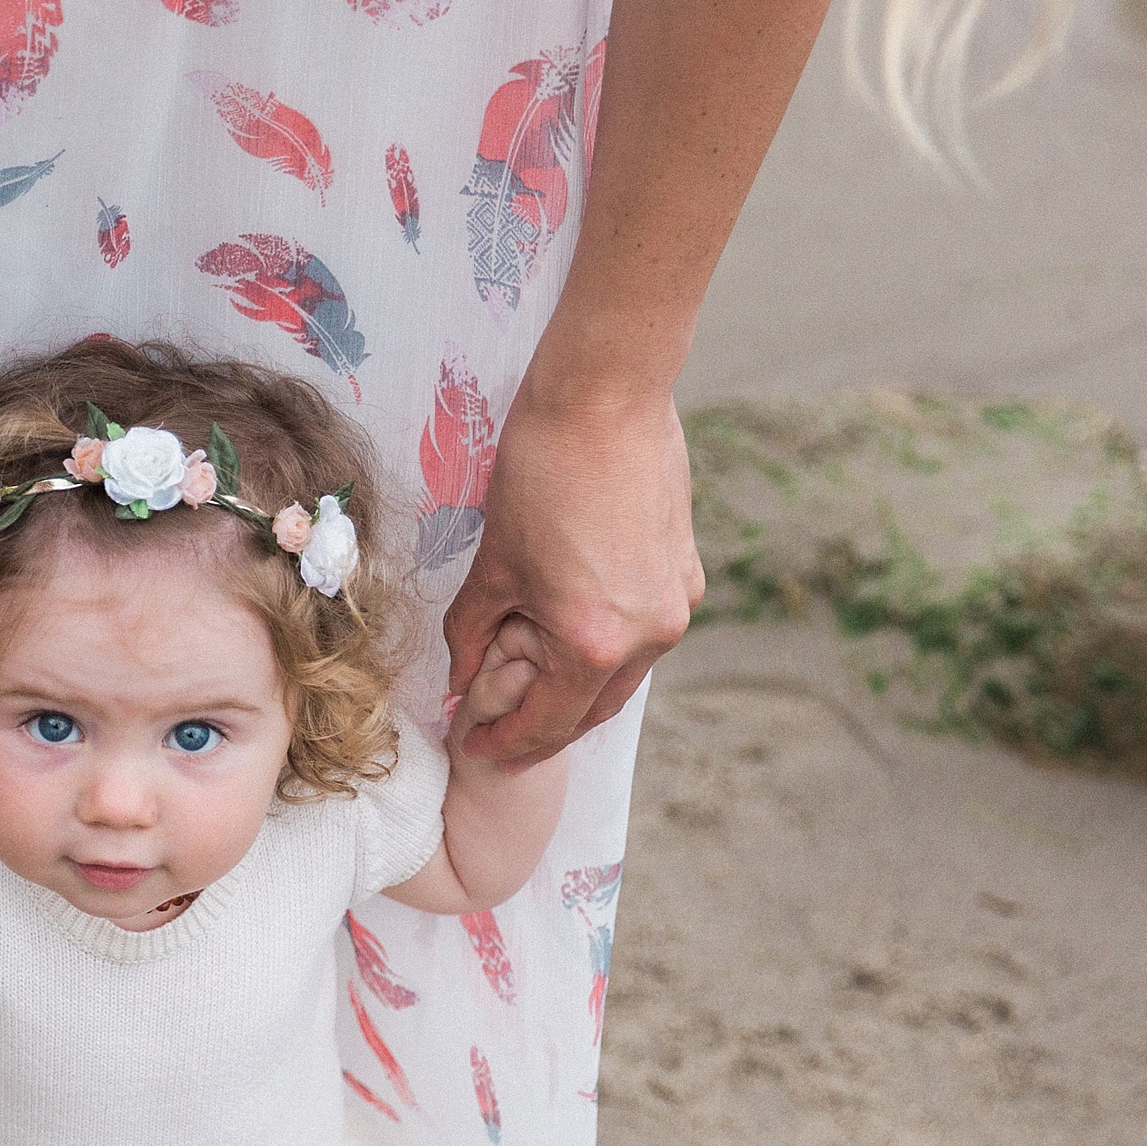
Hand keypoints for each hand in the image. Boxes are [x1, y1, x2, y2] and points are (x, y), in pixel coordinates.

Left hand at [440, 387, 702, 768]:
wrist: (607, 397)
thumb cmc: (539, 472)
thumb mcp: (493, 565)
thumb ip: (474, 634)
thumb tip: (461, 681)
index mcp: (596, 643)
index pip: (549, 721)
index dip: (507, 742)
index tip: (475, 748)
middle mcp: (650, 636)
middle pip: (592, 708)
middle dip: (542, 726)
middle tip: (496, 733)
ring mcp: (676, 605)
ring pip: (621, 674)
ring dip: (575, 689)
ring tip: (526, 687)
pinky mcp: (685, 573)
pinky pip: (641, 633)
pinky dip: (605, 649)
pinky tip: (568, 638)